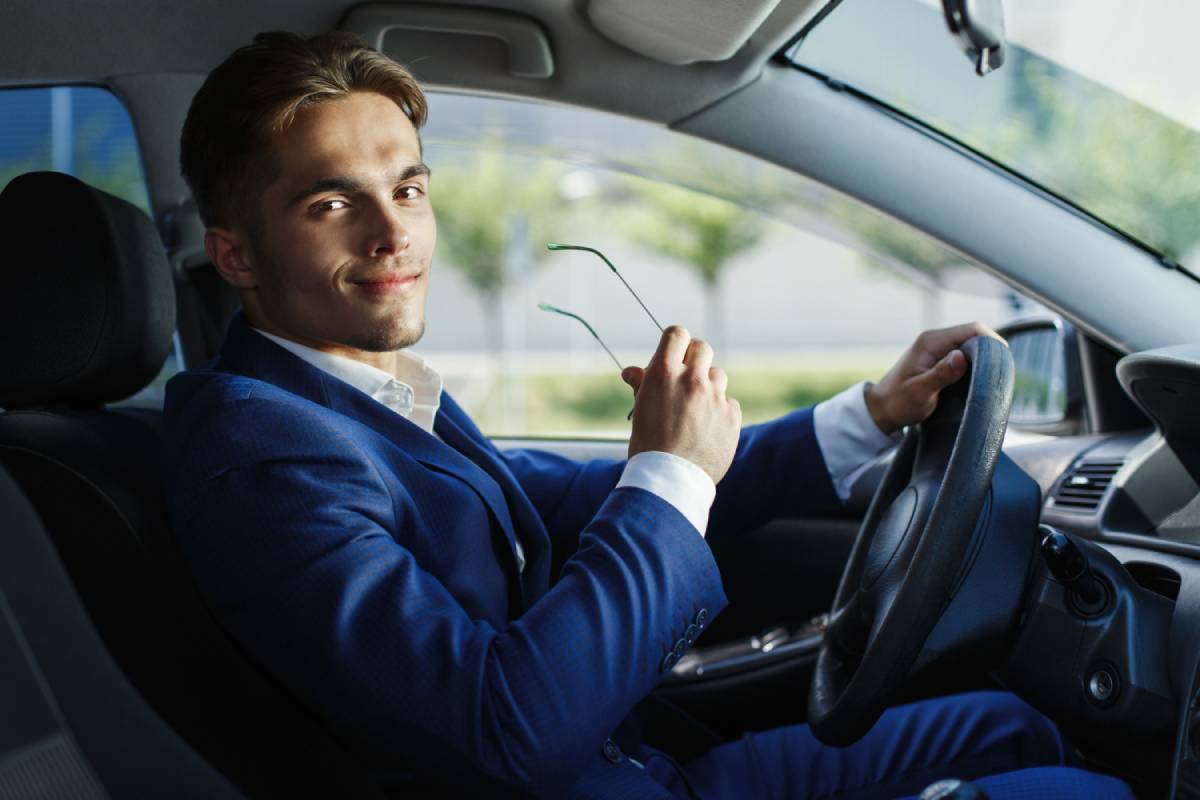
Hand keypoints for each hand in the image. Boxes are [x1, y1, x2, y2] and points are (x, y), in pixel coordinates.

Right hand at [621, 326, 740, 483]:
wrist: (670, 480)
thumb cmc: (648, 445)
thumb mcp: (640, 410)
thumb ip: (642, 385)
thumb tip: (632, 371)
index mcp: (663, 373)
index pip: (677, 333)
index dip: (675, 342)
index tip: (674, 354)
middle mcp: (691, 379)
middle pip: (702, 347)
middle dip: (694, 359)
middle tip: (686, 377)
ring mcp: (714, 397)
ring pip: (717, 374)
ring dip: (708, 385)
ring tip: (695, 409)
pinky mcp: (731, 415)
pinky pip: (728, 402)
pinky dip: (719, 411)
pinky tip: (707, 429)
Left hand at [865, 321, 1003, 433]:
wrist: (881, 410)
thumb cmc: (898, 402)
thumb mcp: (920, 392)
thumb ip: (941, 374)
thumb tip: (962, 357)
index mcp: (931, 341)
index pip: (973, 329)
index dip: (992, 342)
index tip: (1003, 362)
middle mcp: (936, 340)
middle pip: (975, 335)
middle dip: (990, 351)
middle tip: (999, 374)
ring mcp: (938, 348)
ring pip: (972, 345)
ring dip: (984, 358)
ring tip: (991, 378)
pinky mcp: (940, 359)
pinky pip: (965, 355)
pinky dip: (975, 364)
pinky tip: (979, 379)